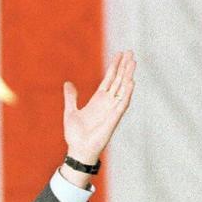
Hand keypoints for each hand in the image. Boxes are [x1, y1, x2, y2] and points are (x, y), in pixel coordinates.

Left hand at [62, 50, 135, 165]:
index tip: (119, 54)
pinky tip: (131, 81)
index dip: (114, 67)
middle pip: (118, 80)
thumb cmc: (75, 135)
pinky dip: (127, 92)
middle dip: (124, 66)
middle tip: (130, 52)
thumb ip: (71, 97)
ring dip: (128, 75)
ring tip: (133, 62)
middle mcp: (107, 103)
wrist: (78, 150)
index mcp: (97, 100)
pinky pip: (122, 103)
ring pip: (122, 88)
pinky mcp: (114, 118)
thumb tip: (67, 83)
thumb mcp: (70, 111)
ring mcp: (112, 110)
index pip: (109, 79)